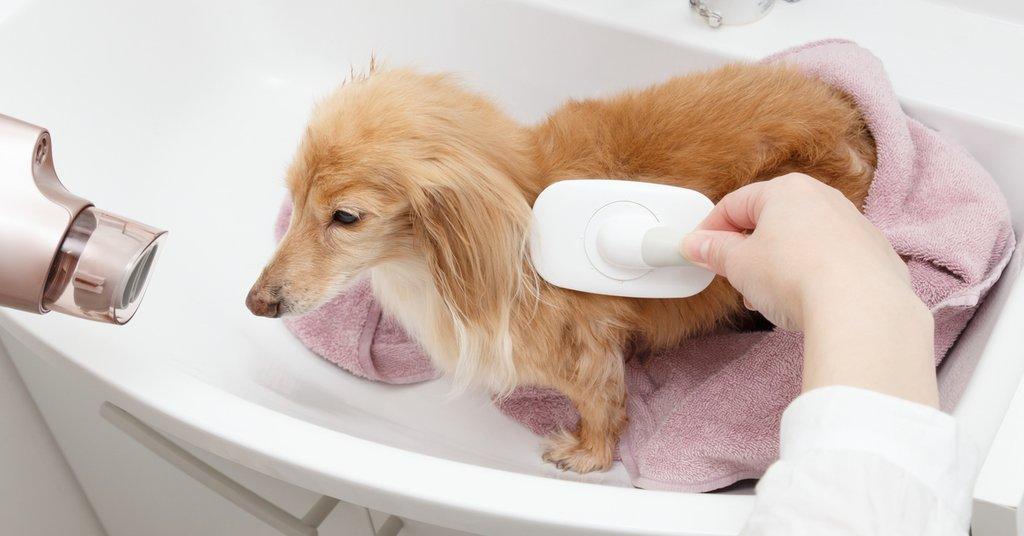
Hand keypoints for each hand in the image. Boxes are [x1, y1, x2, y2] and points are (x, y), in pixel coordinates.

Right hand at [681, 173, 937, 405]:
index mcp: (786, 190)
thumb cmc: (796, 275)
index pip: (735, 204)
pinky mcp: (874, 254)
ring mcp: (853, 224)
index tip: (698, 252)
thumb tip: (697, 244)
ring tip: (766, 298)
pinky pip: (830, 259)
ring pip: (801, 241)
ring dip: (777, 266)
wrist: (860, 308)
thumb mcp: (739, 264)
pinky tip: (803, 302)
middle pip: (771, 221)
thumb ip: (714, 251)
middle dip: (747, 251)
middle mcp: (823, 198)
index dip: (710, 230)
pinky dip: (810, 275)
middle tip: (732, 277)